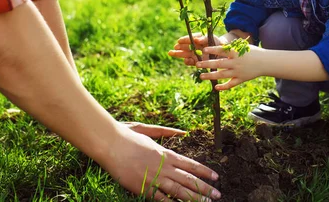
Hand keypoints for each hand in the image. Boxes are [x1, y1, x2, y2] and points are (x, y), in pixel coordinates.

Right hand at [104, 123, 219, 200]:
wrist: (111, 143)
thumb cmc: (128, 136)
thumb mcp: (149, 132)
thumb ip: (167, 133)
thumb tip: (182, 132)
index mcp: (166, 153)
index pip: (191, 164)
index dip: (204, 171)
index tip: (215, 177)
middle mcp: (164, 166)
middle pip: (189, 179)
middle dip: (204, 188)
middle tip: (217, 195)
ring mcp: (154, 177)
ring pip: (178, 190)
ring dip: (193, 198)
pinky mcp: (142, 187)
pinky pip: (160, 199)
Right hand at [168, 33, 222, 65]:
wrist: (223, 53)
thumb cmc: (217, 43)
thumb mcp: (212, 39)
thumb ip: (204, 38)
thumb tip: (196, 39)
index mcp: (198, 39)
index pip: (189, 38)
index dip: (184, 40)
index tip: (180, 41)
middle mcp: (195, 46)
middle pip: (185, 46)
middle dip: (179, 47)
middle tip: (174, 47)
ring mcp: (195, 54)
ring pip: (185, 54)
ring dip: (179, 54)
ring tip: (171, 53)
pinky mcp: (197, 62)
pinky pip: (191, 62)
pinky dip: (188, 61)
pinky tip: (186, 60)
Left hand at [195, 45, 265, 90]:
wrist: (265, 62)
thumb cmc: (253, 52)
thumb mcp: (243, 47)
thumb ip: (231, 47)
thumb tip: (217, 46)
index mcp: (236, 53)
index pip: (222, 50)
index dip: (213, 49)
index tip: (203, 49)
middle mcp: (236, 62)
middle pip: (219, 64)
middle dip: (207, 64)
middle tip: (197, 64)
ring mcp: (238, 72)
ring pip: (222, 75)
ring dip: (211, 76)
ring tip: (201, 76)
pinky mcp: (241, 79)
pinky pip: (231, 84)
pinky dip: (223, 87)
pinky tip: (215, 87)